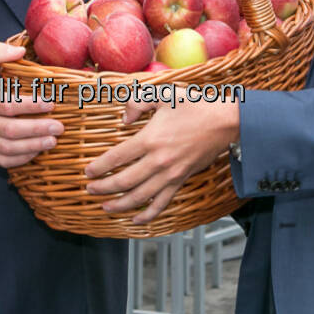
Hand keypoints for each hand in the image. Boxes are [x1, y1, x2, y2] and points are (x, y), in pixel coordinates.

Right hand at [0, 42, 61, 168]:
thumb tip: (20, 50)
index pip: (6, 105)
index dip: (30, 106)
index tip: (50, 103)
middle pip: (11, 130)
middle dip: (37, 129)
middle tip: (58, 126)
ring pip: (8, 148)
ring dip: (32, 146)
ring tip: (52, 141)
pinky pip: (2, 160)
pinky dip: (20, 160)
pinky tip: (36, 152)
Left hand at [84, 94, 239, 223]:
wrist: (225, 121)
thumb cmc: (195, 105)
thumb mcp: (164, 94)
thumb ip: (138, 103)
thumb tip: (123, 119)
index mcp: (150, 139)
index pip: (116, 158)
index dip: (99, 167)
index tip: (88, 172)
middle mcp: (158, 161)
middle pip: (124, 181)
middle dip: (103, 188)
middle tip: (90, 190)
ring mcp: (171, 174)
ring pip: (140, 197)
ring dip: (120, 204)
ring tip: (105, 207)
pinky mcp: (181, 180)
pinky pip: (162, 203)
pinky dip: (148, 214)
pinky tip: (136, 219)